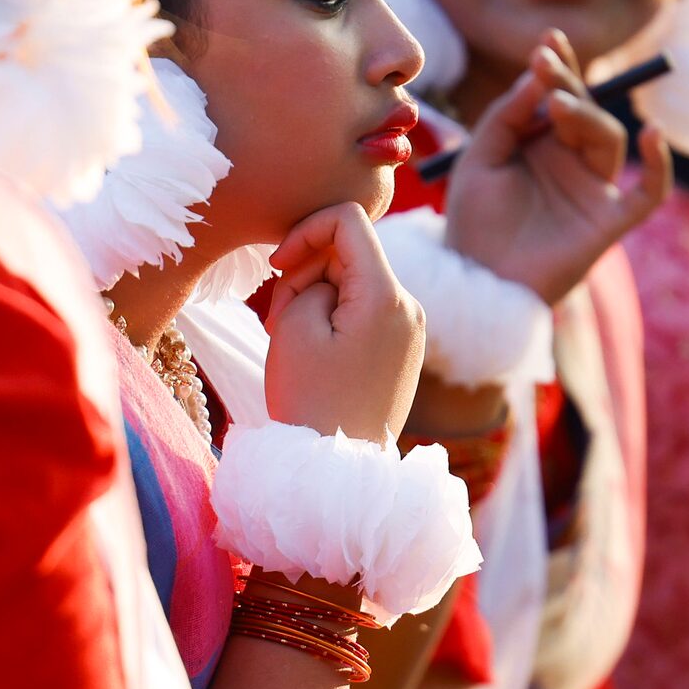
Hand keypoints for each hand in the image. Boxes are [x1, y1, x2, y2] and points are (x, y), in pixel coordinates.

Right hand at [264, 204, 424, 444]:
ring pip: (356, 280)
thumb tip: (329, 275)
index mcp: (386, 295)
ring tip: (291, 339)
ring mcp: (412, 328)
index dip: (305, 231)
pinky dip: (336, 315)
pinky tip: (314, 350)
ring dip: (317, 295)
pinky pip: (366, 308)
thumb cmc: (309, 399)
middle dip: (306, 271)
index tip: (277, 265)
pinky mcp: (404, 348)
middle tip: (276, 317)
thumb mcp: (293, 324)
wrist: (336, 467)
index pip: (348, 220)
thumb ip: (310, 277)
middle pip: (350, 251)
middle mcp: (410, 305)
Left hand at [439, 37, 671, 305]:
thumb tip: (538, 75)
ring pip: (609, 139)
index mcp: (542, 144)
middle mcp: (572, 161)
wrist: (477, 281)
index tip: (547, 40)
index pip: (559, 95)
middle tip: (546, 64)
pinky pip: (650, 192)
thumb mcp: (478, 158)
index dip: (559, 68)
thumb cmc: (474, 222)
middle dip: (567, 84)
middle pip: (586, 111)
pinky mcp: (609, 221)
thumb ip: (505, 116)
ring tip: (558, 104)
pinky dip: (661, 165)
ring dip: (587, 116)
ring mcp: (593, 189)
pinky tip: (655, 136)